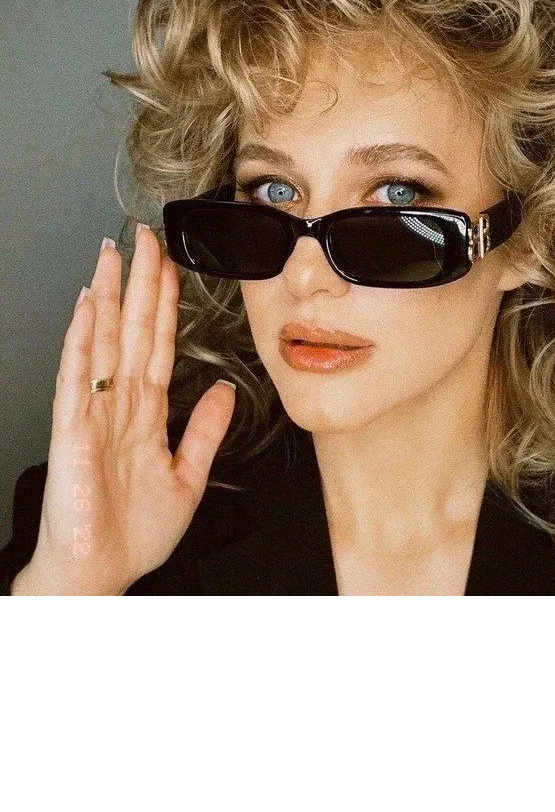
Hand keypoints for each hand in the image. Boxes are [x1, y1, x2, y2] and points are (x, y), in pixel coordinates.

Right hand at [12, 225, 235, 594]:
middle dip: (139, 286)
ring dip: (107, 300)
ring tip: (113, 258)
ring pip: (102, 345)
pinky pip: (76, 380)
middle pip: (132, 334)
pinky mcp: (72, 433)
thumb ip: (206, 430)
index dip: (167, 307)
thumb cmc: (135, 531)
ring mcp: (93, 416)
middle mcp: (119, 407)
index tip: (172, 269)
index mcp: (147, 416)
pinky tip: (84, 310)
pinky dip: (80, 344)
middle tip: (144, 240)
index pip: (159, 347)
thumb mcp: (188, 475)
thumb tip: (226, 390)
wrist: (102, 571)